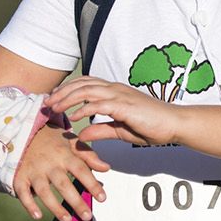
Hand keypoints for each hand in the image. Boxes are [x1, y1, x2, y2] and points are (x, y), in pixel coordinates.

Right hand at [12, 124, 109, 220]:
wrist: (25, 131)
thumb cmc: (53, 140)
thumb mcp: (72, 142)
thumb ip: (89, 156)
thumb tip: (106, 168)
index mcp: (64, 154)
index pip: (81, 170)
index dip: (92, 184)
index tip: (102, 198)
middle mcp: (49, 164)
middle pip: (63, 184)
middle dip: (75, 201)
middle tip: (87, 216)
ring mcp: (33, 171)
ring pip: (44, 191)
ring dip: (55, 207)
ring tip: (67, 219)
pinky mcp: (20, 176)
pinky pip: (23, 193)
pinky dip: (29, 205)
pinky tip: (38, 216)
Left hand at [46, 77, 181, 147]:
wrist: (174, 124)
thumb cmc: (152, 126)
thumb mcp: (120, 130)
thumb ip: (101, 130)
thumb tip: (82, 136)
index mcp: (115, 92)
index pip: (86, 84)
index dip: (68, 90)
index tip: (54, 99)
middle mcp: (115, 89)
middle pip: (82, 84)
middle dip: (62, 93)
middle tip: (47, 103)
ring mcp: (120, 95)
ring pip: (87, 91)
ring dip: (68, 99)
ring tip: (54, 108)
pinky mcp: (125, 106)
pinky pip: (99, 104)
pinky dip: (84, 109)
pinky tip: (74, 117)